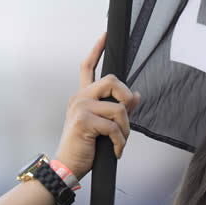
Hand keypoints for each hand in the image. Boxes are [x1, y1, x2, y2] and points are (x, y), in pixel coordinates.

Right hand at [54, 33, 140, 180]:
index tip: (105, 35)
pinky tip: (117, 151)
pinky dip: (120, 141)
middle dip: (127, 99)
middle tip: (126, 120)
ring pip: (118, 108)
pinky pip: (114, 126)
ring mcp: (81, 108)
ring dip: (126, 129)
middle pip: (112, 81)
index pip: (88, 67)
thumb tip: (137, 95)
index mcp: (82, 97)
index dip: (97, 50)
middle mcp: (80, 98)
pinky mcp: (84, 121)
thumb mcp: (102, 128)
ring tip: (121, 142)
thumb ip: (118, 110)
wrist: (68, 168)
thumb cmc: (83, 150)